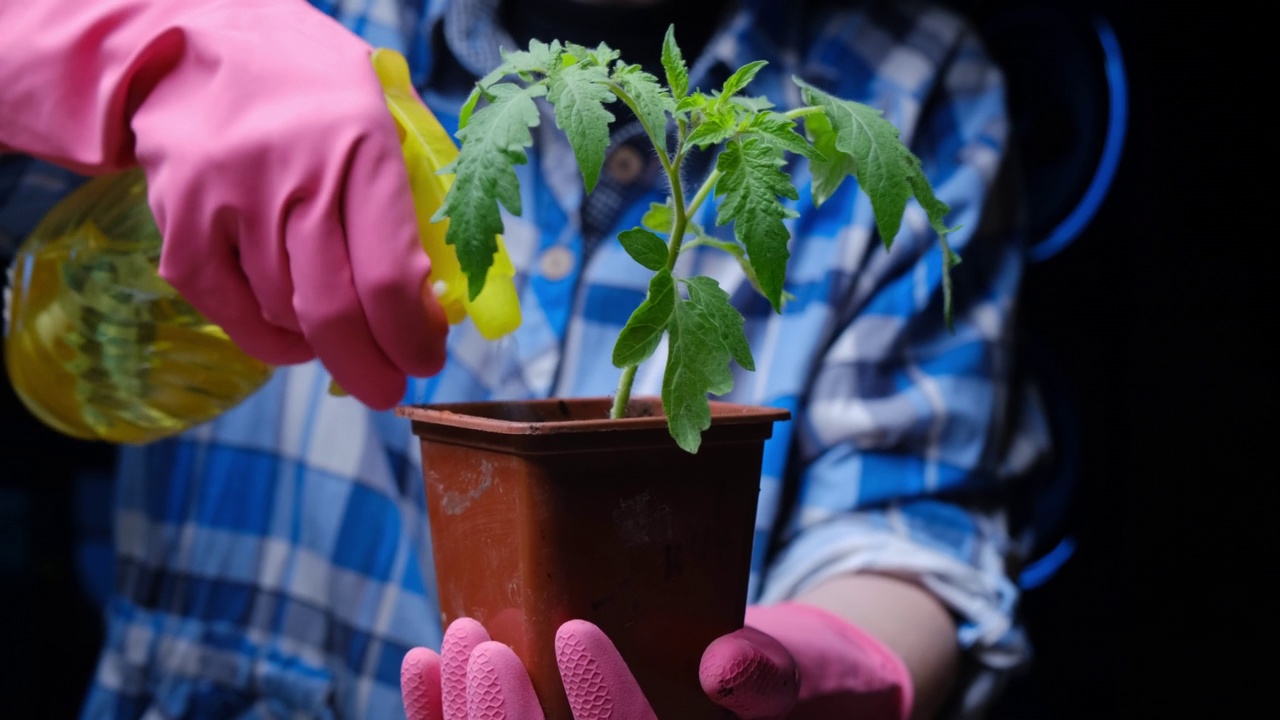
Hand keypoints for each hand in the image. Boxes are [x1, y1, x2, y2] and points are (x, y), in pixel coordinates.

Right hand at [0, 0, 447, 408]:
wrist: (193, 35)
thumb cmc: (312, 84)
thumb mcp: (385, 111)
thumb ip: (420, 196)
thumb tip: (443, 296)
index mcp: (360, 144)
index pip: (390, 275)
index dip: (412, 337)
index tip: (425, 359)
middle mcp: (290, 173)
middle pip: (334, 310)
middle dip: (370, 369)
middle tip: (387, 389)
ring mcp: (225, 197)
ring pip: (284, 313)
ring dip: (322, 344)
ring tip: (343, 336)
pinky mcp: (177, 218)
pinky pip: (227, 309)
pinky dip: (266, 338)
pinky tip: (293, 334)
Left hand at [402, 604, 911, 719]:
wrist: (780, 693)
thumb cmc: (807, 683)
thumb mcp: (808, 677)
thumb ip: (771, 678)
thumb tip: (728, 664)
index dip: (602, 707)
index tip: (577, 632)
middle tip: (483, 646)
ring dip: (463, 718)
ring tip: (453, 639)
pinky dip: (440, 718)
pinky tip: (423, 662)